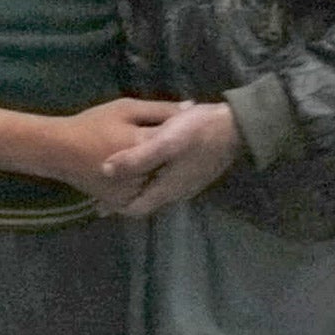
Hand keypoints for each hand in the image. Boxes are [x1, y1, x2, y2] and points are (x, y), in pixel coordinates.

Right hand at [42, 98, 185, 203]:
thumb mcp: (126, 108)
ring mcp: (131, 192)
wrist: (59, 151)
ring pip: (160, 182)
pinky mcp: (123, 203)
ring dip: (165, 171)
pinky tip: (148, 171)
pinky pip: (146, 194)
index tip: (191, 125)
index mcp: (140, 145)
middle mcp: (138, 173)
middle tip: (178, 143)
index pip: (178, 139)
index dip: (187, 132)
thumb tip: (191, 107)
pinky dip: (150, 183)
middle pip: (171, 165)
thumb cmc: (92, 124)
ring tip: (165, 157)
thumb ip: (160, 109)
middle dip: (176, 154)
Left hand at [96, 102, 239, 218]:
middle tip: (102, 188)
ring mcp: (189, 183)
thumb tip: (105, 171)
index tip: (98, 198)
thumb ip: (136, 158)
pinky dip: (152, 177)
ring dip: (139, 187)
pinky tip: (147, 164)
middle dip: (125, 197)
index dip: (115, 206)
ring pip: (157, 191)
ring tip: (120, 176)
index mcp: (167, 188)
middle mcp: (178, 192)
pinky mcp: (195, 171)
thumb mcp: (164, 142)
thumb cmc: (198, 132)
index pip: (136, 209)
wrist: (236, 126)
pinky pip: (167, 180)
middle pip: (145, 201)